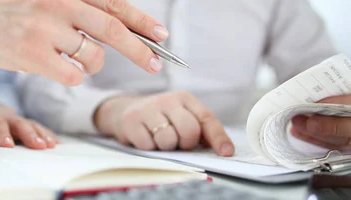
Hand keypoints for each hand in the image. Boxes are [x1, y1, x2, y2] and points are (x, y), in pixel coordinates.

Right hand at [0, 0, 166, 84]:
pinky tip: (52, 67)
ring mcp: (44, 27)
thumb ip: (79, 8)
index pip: (113, 3)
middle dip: (139, 50)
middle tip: (154, 63)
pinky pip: (72, 75)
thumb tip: (122, 27)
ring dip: (90, 64)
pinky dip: (71, 76)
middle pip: (112, 28)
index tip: (161, 36)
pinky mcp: (31, 53)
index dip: (141, 21)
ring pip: (92, 57)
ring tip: (68, 57)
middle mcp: (57, 2)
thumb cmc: (11, 10)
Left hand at [0, 102, 57, 148]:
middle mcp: (8, 117)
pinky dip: (49, 135)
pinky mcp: (30, 125)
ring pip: (33, 125)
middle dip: (29, 134)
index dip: (2, 133)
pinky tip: (57, 144)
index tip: (8, 145)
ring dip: (42, 135)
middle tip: (38, 146)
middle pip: (20, 124)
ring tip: (50, 145)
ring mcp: (21, 120)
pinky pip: (41, 129)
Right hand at [94, 91, 233, 155]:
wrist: (124, 111)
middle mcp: (167, 100)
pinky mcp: (131, 121)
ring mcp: (148, 109)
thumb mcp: (181, 117)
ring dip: (165, 146)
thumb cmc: (159, 118)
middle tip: (177, 142)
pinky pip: (148, 146)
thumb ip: (201, 130)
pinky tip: (144, 137)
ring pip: (168, 140)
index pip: (206, 118)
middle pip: (189, 131)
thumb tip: (223, 149)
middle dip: (186, 143)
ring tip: (158, 138)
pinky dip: (148, 148)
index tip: (226, 153)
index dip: (218, 138)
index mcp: (184, 99)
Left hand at [291, 82, 350, 149]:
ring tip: (297, 124)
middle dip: (327, 126)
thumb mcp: (350, 81)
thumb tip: (309, 92)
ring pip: (341, 141)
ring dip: (316, 134)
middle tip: (306, 121)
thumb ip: (335, 87)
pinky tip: (299, 132)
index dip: (338, 104)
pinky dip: (313, 139)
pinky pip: (333, 146)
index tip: (317, 103)